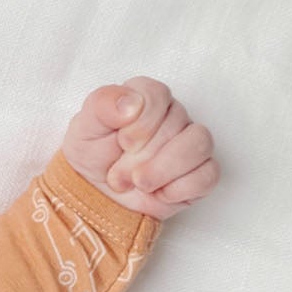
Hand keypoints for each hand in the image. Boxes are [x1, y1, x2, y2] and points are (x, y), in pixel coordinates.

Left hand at [61, 78, 218, 218]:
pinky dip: (179, 189)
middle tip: (117, 174)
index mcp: (147, 98)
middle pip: (176, 124)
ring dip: (163, 169)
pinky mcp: (199, 174)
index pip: (159, 96)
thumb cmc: (93, 156)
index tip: (122, 143)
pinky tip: (157, 193)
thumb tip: (131, 102)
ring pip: (199, 144)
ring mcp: (189, 144)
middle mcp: (173, 116)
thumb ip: (102, 105)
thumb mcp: (84, 128)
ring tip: (138, 183)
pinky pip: (208, 175)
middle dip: (140, 157)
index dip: (140, 124)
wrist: (95, 195)